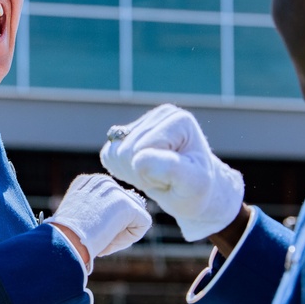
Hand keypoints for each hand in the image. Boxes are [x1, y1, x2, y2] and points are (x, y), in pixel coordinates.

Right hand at [45, 174, 151, 262]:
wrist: (64, 241)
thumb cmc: (64, 237)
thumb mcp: (76, 217)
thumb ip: (94, 212)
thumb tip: (112, 221)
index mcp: (87, 182)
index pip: (111, 201)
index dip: (104, 222)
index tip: (88, 232)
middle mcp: (102, 181)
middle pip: (125, 206)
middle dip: (116, 226)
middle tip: (96, 238)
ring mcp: (116, 191)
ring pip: (134, 215)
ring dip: (122, 233)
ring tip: (102, 240)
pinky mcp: (127, 205)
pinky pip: (143, 224)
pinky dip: (129, 238)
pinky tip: (109, 240)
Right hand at [99, 104, 243, 241]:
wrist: (192, 189)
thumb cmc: (196, 190)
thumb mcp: (194, 185)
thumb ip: (171, 168)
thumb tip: (139, 158)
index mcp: (179, 120)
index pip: (143, 151)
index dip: (152, 174)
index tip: (175, 180)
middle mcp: (161, 113)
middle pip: (126, 151)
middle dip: (142, 174)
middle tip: (165, 180)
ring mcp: (143, 120)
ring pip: (115, 153)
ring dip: (133, 173)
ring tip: (157, 176)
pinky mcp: (127, 131)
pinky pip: (108, 154)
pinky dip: (122, 170)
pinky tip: (143, 171)